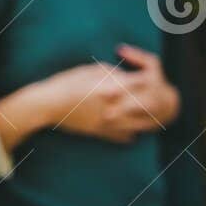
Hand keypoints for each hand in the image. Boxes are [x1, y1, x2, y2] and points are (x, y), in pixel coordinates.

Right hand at [48, 47, 177, 142]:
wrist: (49, 104)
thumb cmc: (67, 82)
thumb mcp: (90, 69)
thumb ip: (112, 72)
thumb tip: (126, 76)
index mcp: (113, 86)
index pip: (144, 82)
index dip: (151, 79)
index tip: (152, 78)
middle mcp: (116, 105)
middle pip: (148, 105)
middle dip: (155, 100)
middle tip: (156, 98)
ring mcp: (110, 121)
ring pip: (141, 124)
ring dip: (148, 120)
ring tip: (149, 116)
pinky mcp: (102, 132)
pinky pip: (126, 136)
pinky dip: (131, 133)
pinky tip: (131, 129)